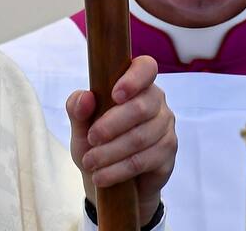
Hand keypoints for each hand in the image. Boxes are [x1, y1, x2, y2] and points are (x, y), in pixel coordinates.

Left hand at [66, 56, 175, 221]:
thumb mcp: (80, 125)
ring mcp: (166, 128)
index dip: (133, 79)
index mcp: (136, 84)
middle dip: (111, 125)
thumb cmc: (96, 141)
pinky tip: (102, 176)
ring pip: (140, 137)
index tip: (114, 95)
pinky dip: (118, 170)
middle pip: (140, 107)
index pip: (146, 67)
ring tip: (90, 162)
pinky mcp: (168, 154)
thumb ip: (77, 108)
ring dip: (111, 152)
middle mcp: (156, 102)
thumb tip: (86, 98)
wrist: (109, 177)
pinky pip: (144, 160)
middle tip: (90, 139)